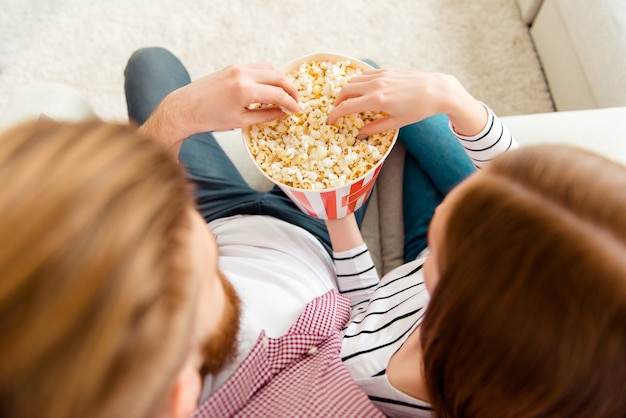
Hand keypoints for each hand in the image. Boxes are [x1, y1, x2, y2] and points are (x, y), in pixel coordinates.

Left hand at [140, 63, 299, 154]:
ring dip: (281, 79)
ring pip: (269, 68)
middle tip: (296, 101)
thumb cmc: (210, 118)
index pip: (278, 94)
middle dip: (291, 89)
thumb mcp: (241, 121)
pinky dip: (268, 75)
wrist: (185, 108)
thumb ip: (265, 116)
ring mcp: (237, 68)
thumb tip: (283, 114)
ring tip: (285, 94)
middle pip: (278, 76)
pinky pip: (257, 67)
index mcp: (245, 91)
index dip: (291, 103)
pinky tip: (270, 87)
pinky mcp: (233, 66)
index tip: (297, 110)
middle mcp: (243, 75)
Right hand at [326, 69, 486, 136]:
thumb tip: (359, 134)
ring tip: (348, 102)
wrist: (437, 90)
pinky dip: (358, 82)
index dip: (335, 115)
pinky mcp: (386, 71)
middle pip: (345, 91)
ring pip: (353, 80)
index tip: (329, 121)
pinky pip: (365, 75)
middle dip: (337, 102)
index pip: (347, 107)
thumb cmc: (419, 110)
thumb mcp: (397, 123)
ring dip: (346, 91)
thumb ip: (375, 128)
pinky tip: (361, 90)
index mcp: (377, 100)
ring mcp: (380, 76)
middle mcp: (375, 85)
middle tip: (337, 112)